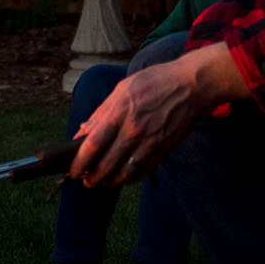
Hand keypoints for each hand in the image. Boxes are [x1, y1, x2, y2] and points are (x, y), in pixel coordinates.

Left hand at [70, 43, 245, 186]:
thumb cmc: (154, 82)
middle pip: (106, 165)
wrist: (191, 85)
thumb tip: (81, 134)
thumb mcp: (122, 89)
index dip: (79, 163)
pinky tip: (122, 176)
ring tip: (102, 181)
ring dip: (109, 181)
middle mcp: (134, 130)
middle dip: (92, 177)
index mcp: (119, 113)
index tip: (73, 170)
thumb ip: (100, 114)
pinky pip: (142, 171)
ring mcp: (150, 142)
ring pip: (124, 174)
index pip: (92, 146)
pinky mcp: (163, 150)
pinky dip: (129, 178)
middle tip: (85, 180)